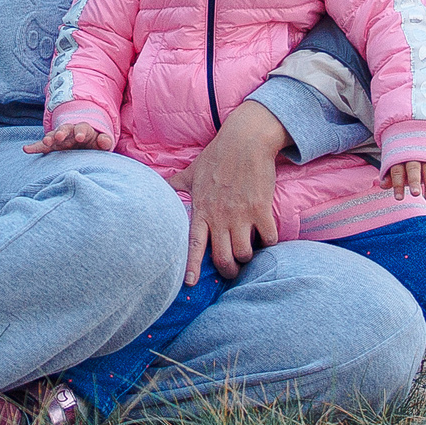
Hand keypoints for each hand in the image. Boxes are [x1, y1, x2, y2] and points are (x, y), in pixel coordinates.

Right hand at [24, 118, 109, 154]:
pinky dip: (35, 147)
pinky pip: (42, 146)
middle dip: (62, 132)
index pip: (82, 128)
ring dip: (49, 138)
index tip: (79, 137)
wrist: (86, 143)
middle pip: (65, 129)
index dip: (81, 132)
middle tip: (59, 136)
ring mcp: (60, 138)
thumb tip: (105, 140)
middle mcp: (70, 131)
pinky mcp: (53, 145)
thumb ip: (104, 141)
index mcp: (84, 129)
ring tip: (46, 142)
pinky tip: (26, 149)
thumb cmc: (95, 144)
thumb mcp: (102, 143)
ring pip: (53, 136)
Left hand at [164, 99, 286, 284]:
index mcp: (202, 210)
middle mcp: (220, 216)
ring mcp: (241, 214)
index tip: (189, 284)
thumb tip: (156, 188)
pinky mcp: (261, 209)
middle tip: (232, 270)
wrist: (245, 140)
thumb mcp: (191, 172)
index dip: (191, 266)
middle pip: (223, 258)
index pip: (193, 245)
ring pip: (244, 253)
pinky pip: (268, 238)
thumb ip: (175, 185)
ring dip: (247, 258)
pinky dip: (269, 243)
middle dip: (228, 271)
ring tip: (248, 252)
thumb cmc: (217, 156)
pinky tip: (266, 238)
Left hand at [384, 160, 425, 201]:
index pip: (398, 172)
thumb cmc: (402, 158)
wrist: (415, 135)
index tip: (399, 198)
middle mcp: (414, 157)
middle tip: (416, 194)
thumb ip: (390, 176)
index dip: (397, 185)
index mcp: (400, 158)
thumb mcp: (394, 165)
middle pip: (414, 170)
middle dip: (415, 182)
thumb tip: (382, 185)